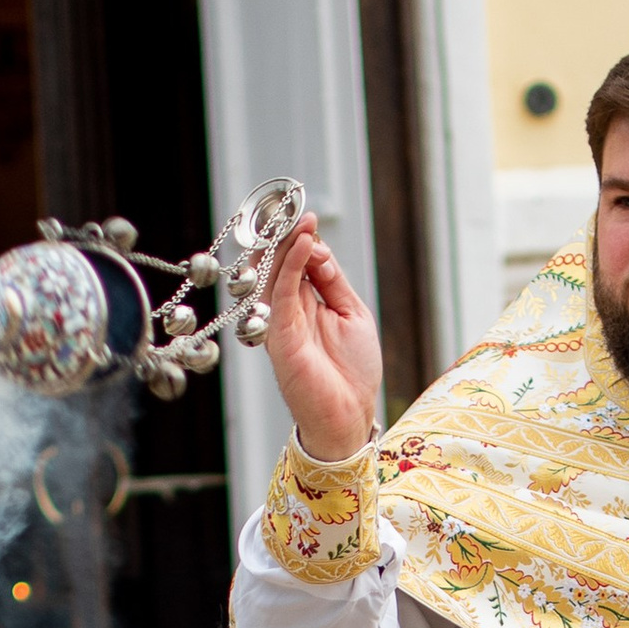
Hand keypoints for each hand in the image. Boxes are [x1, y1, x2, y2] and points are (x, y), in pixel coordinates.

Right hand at [259, 223, 382, 464]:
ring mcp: (282, 323)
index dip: (306, 241)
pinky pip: (282, 292)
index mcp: (308, 307)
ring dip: (288, 243)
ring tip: (302, 219)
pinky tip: (306, 243)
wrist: (348, 416)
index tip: (311, 219)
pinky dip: (291, 265)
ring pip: (276, 273)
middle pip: (283, 264)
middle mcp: (290, 312)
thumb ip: (333, 282)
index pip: (300, 264)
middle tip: (298, 211)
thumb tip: (319, 248)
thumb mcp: (352, 315)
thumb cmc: (353, 373)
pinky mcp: (280, 334)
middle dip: (290, 236)